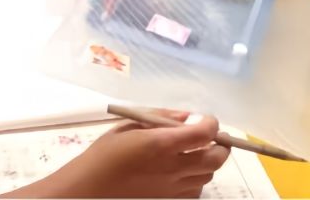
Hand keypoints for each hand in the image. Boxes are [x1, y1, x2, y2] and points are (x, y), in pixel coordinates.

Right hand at [52, 114, 229, 198]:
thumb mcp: (127, 126)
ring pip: (207, 177)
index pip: (204, 133)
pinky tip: (180, 174)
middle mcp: (172, 169)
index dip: (211, 123)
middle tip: (210, 139)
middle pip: (216, 158)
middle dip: (220, 146)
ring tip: (192, 155)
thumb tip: (187, 117)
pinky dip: (195, 181)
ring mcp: (172, 190)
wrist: (89, 189)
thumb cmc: (104, 154)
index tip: (204, 120)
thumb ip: (160, 118)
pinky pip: (194, 192)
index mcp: (161, 144)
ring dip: (206, 163)